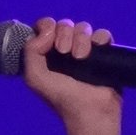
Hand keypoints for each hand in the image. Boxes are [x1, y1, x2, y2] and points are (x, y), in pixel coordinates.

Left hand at [22, 17, 121, 131]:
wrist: (89, 110)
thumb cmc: (61, 97)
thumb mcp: (34, 77)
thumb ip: (30, 50)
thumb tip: (48, 31)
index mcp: (47, 53)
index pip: (45, 26)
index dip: (46, 27)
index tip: (49, 40)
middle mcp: (65, 49)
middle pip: (64, 24)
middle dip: (64, 34)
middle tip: (65, 53)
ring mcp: (86, 50)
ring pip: (83, 27)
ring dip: (81, 39)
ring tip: (81, 58)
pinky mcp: (104, 53)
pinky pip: (102, 34)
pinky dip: (99, 39)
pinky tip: (96, 51)